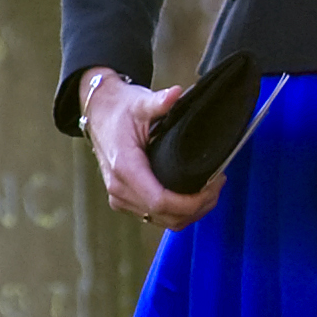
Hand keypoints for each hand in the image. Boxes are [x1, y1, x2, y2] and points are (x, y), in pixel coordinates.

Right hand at [79, 70, 223, 230]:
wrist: (98, 113)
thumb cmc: (119, 109)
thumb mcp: (140, 102)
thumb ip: (159, 102)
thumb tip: (176, 94)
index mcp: (125, 167)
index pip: (160, 201)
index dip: (190, 202)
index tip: (212, 187)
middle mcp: (120, 188)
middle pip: (165, 216)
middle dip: (197, 207)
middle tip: (217, 186)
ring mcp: (120, 198)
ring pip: (162, 221)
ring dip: (190, 213)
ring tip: (210, 191)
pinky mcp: (125, 200)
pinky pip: (155, 217)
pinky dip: (178, 212)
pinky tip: (193, 196)